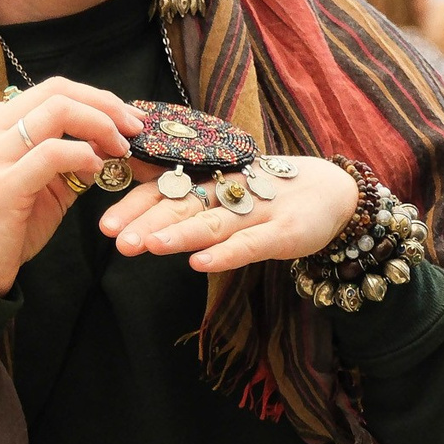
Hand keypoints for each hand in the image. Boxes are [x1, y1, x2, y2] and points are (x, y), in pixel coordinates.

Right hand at [0, 78, 142, 296]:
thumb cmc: (2, 226)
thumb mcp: (34, 181)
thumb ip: (66, 157)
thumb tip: (110, 140)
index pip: (52, 90)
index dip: (96, 98)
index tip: (126, 117)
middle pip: (58, 92)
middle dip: (106, 105)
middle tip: (134, 128)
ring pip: (58, 111)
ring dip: (101, 126)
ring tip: (120, 150)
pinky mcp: (1, 185)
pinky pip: (53, 153)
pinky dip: (84, 155)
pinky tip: (96, 169)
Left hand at [100, 156, 357, 274]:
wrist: (339, 193)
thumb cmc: (277, 194)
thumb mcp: (232, 189)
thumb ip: (192, 195)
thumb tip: (137, 197)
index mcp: (216, 179)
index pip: (169, 187)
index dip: (136, 204)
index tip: (105, 225)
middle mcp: (233, 190)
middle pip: (184, 203)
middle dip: (148, 221)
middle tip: (116, 240)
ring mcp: (261, 209)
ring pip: (213, 221)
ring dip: (179, 233)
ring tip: (148, 246)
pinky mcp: (286, 231)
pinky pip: (252, 243)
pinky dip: (225, 254)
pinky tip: (200, 264)